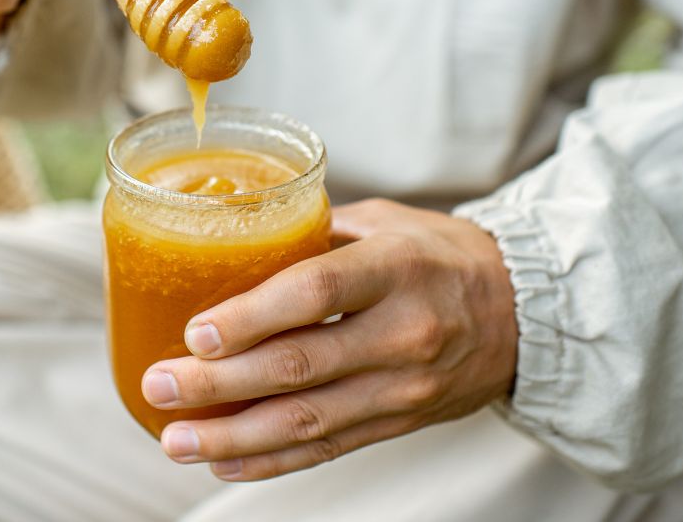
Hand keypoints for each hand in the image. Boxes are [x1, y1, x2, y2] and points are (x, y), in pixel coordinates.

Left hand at [143, 199, 517, 480]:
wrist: (523, 314)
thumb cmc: (440, 254)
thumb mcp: (386, 222)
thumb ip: (315, 233)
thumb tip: (231, 236)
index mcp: (397, 268)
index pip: (316, 293)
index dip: (251, 316)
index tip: (195, 332)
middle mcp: (403, 333)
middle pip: (299, 367)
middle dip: (219, 384)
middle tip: (160, 385)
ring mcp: (403, 388)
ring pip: (307, 422)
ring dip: (232, 435)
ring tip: (174, 439)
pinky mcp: (399, 423)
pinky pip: (328, 449)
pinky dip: (271, 460)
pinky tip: (223, 461)